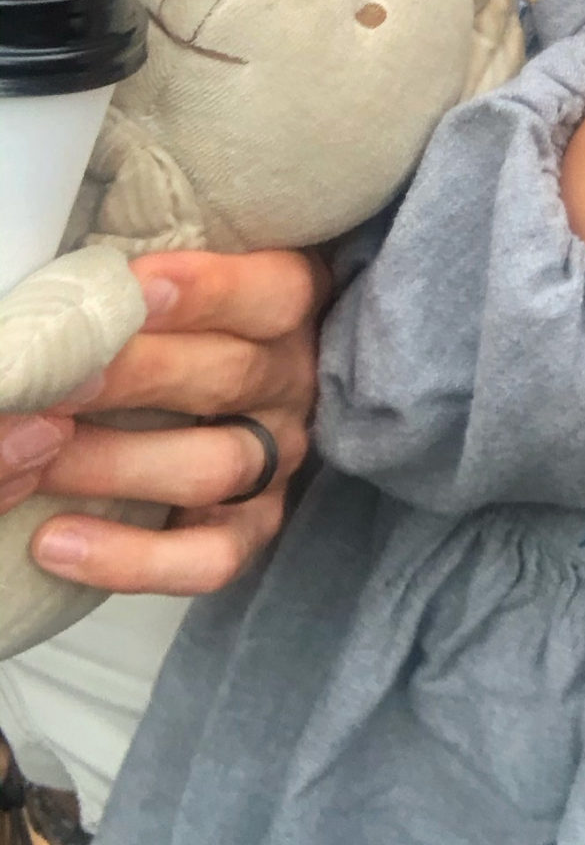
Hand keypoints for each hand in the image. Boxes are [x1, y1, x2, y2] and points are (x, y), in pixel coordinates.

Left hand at [0, 248, 317, 596]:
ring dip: (112, 464)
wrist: (193, 407)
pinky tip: (54, 542)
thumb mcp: (168, 297)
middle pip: (230, 377)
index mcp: (286, 309)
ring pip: (215, 468)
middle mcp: (291, 383)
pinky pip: (209, 558)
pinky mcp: (252, 529)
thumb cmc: (164, 332)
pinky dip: (130, 558)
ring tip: (33, 462)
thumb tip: (61, 310)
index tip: (135, 286)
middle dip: (132, 376)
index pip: (275, 294)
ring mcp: (277, 460)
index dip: (210, 290)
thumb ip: (133, 298)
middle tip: (52, 382)